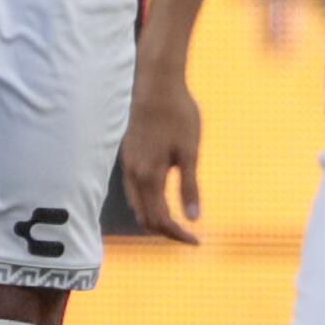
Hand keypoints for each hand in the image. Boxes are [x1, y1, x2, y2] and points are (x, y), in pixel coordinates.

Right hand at [120, 76, 203, 243]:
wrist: (156, 84)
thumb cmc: (178, 114)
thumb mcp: (189, 152)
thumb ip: (190, 187)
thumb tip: (193, 218)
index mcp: (149, 176)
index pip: (160, 220)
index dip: (178, 235)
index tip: (198, 241)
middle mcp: (132, 174)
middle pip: (145, 218)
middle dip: (166, 231)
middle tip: (190, 235)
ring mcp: (127, 164)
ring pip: (137, 205)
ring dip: (155, 218)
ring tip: (178, 221)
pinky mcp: (128, 155)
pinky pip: (133, 190)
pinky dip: (148, 202)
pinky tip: (163, 197)